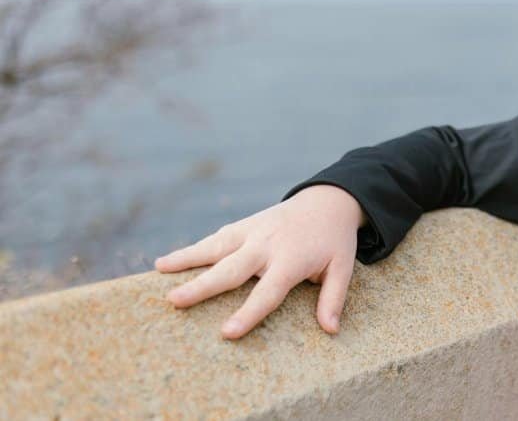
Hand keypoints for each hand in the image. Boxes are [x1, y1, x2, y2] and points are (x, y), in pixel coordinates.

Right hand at [154, 184, 364, 338]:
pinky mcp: (245, 224)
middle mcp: (268, 245)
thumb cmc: (334, 240)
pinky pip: (218, 238)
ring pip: (216, 247)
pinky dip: (195, 248)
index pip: (268, 292)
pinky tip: (171, 260)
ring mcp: (253, 231)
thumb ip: (333, 298)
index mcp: (292, 260)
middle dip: (202, 286)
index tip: (227, 333)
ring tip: (159, 269)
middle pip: (231, 269)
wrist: (328, 200)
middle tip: (174, 301)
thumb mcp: (343, 268)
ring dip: (187, 258)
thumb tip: (331, 330)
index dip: (248, 314)